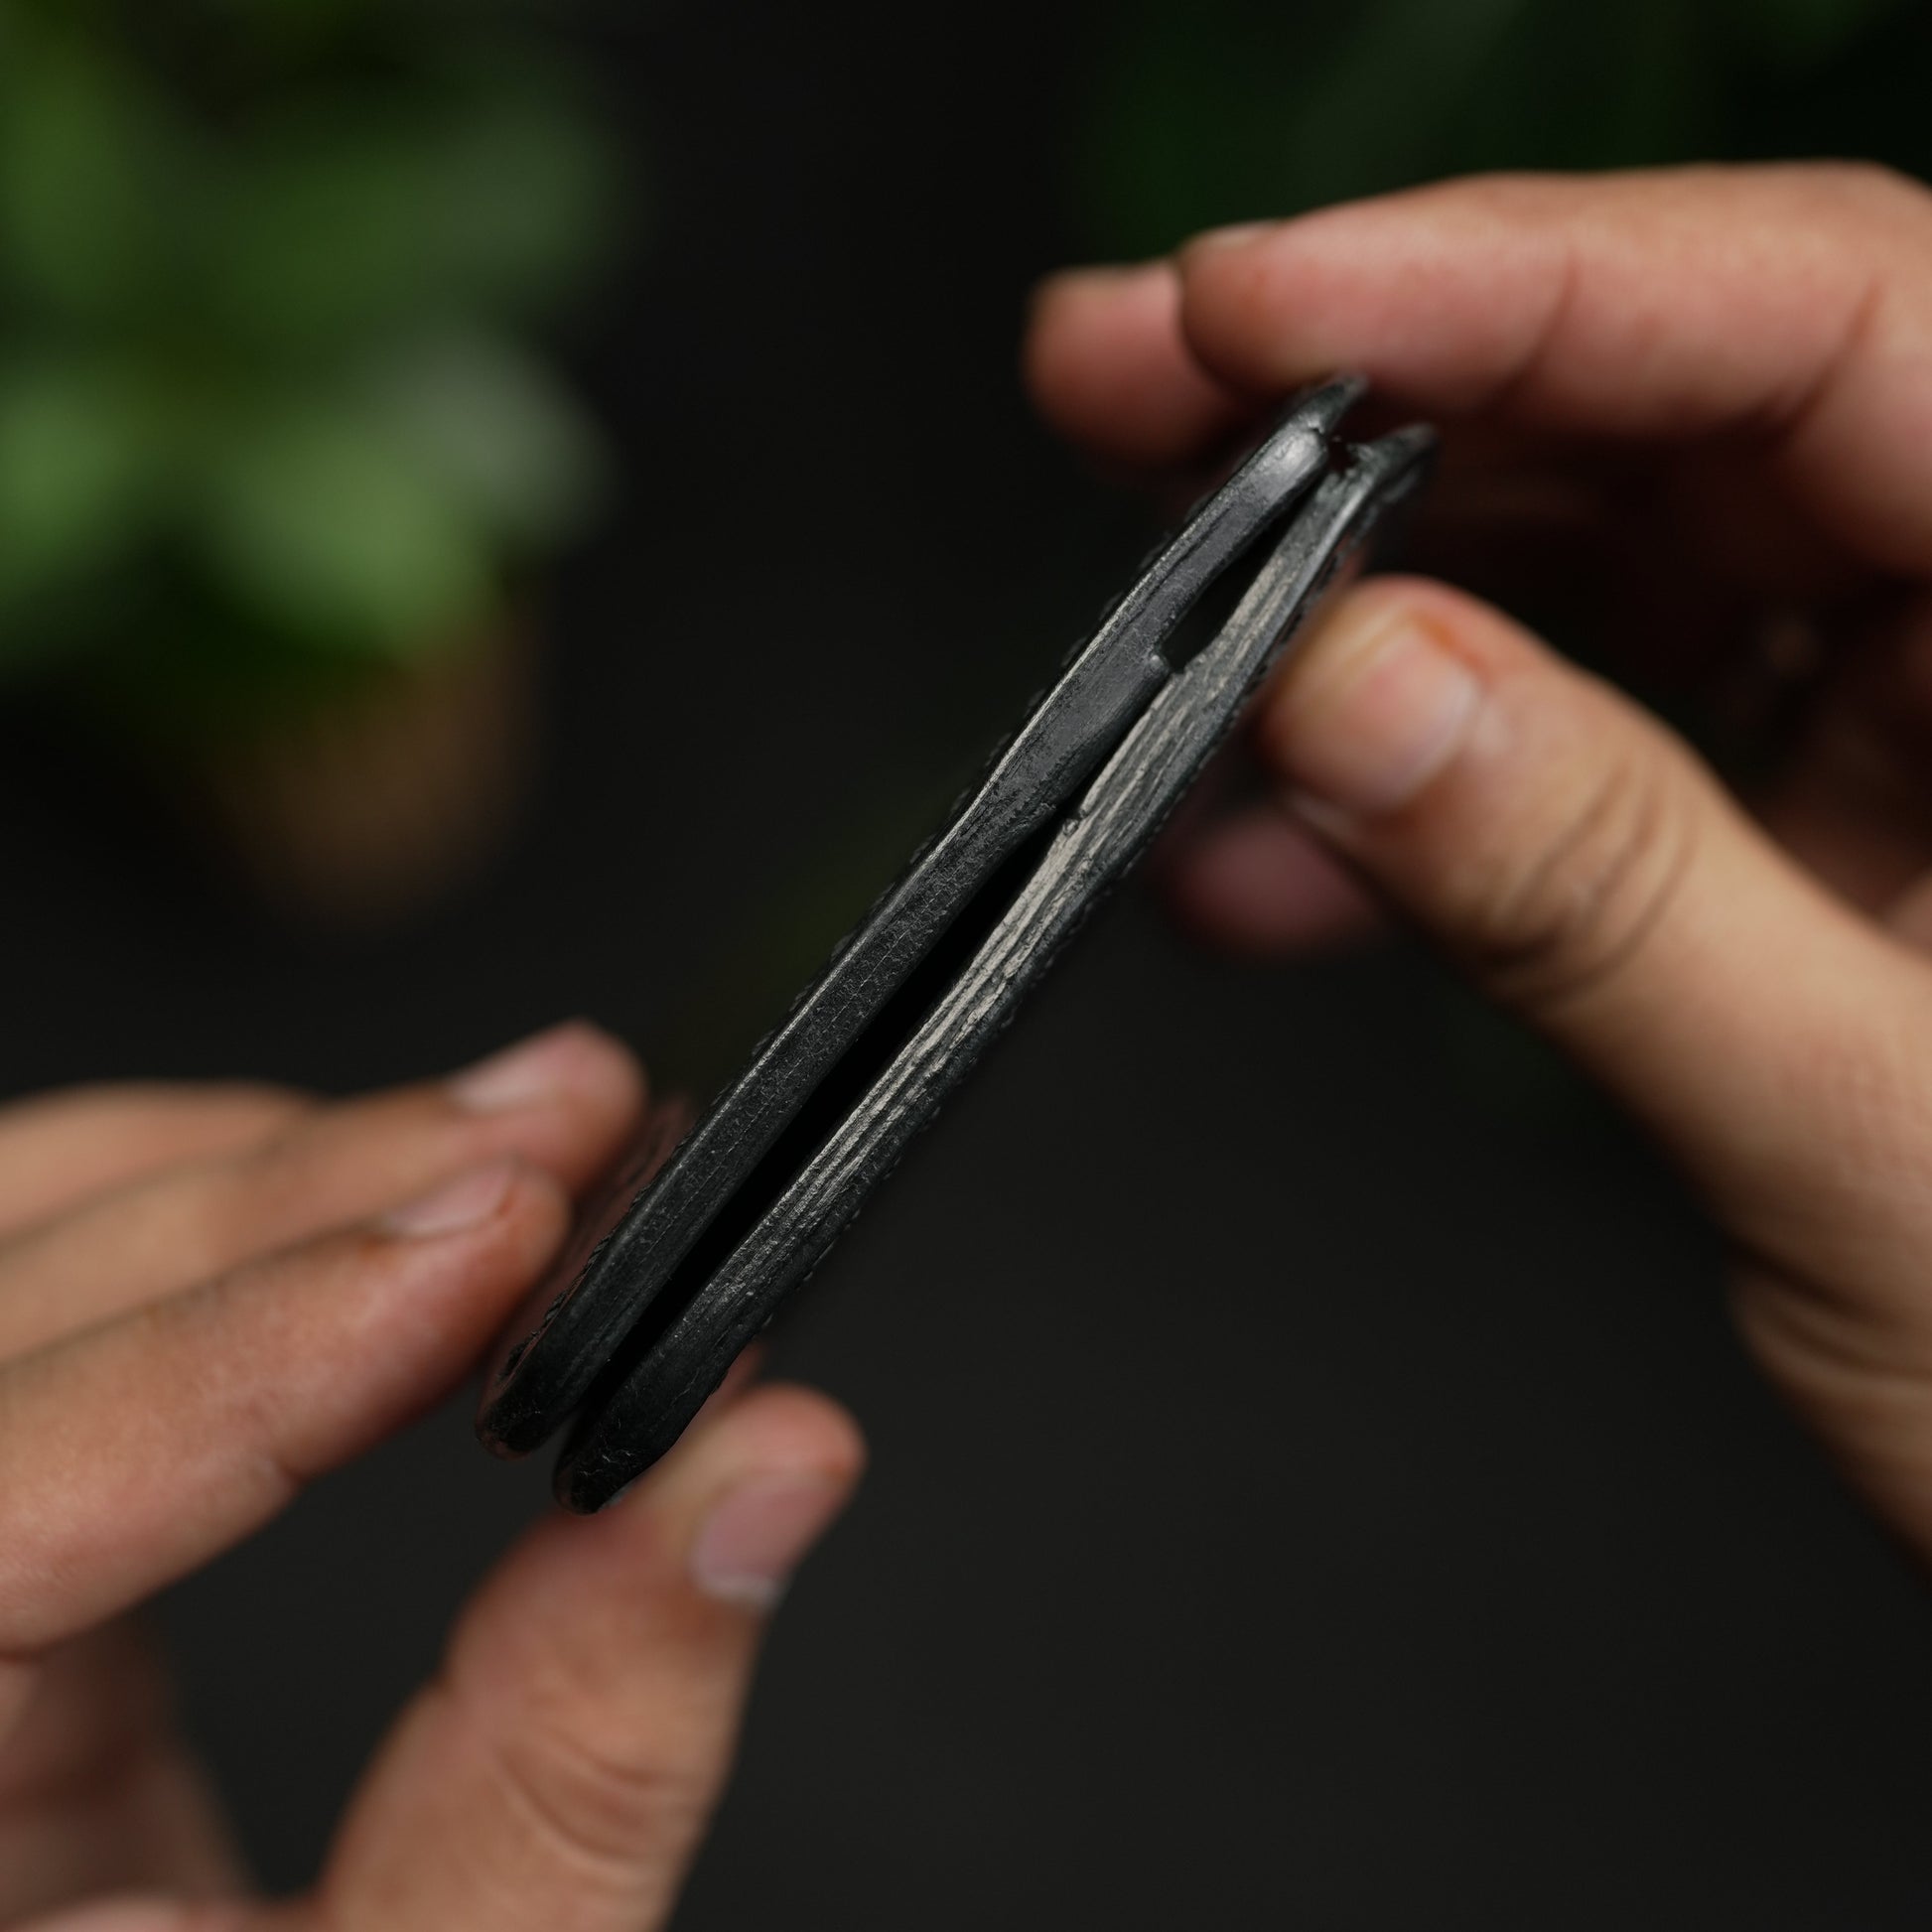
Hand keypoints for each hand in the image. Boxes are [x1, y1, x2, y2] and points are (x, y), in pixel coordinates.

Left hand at [0, 1023, 863, 1930]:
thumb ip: (581, 1761)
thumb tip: (753, 1477)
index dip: (234, 1363)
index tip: (497, 1252)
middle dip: (292, 1203)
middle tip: (561, 1146)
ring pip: (6, 1267)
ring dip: (252, 1171)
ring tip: (503, 1144)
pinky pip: (57, 1315)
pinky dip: (218, 1212)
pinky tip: (378, 1193)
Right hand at [1028, 165, 1931, 1562]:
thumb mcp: (1881, 1151)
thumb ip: (1609, 899)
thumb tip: (1354, 692)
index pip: (1824, 323)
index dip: (1512, 287)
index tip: (1254, 313)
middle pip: (1676, 409)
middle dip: (1376, 412)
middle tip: (1136, 396)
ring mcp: (1923, 709)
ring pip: (1606, 560)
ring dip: (1362, 615)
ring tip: (1169, 652)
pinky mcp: (1820, 808)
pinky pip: (1591, 728)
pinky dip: (1416, 794)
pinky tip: (1272, 865)